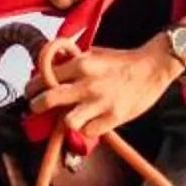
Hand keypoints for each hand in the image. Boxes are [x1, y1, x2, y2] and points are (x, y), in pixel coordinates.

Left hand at [31, 34, 181, 142]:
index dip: (34, 86)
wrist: (153, 67)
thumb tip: (50, 72)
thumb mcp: (94, 54)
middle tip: (36, 108)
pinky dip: (86, 129)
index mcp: (81, 64)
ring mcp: (100, 102)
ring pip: (67, 122)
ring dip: (64, 122)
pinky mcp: (113, 118)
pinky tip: (89, 122)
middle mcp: (88, 84)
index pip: (45, 76)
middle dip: (37, 106)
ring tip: (68, 118)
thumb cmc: (123, 61)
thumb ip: (73, 63)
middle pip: (48, 100)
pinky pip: (88, 131)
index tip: (32, 91)